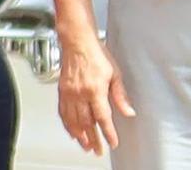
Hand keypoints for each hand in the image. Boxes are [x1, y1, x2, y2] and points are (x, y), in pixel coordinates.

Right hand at [57, 27, 133, 152]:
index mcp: (95, 90)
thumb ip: (120, 95)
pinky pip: (63, 111)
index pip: (102, 118)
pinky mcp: (62, 90)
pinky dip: (67, 123)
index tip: (112, 143)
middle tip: (97, 150)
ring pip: (73, 120)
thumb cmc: (96, 53)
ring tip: (85, 144)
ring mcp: (69, 93)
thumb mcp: (115, 74)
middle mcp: (80, 94)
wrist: (76, 41)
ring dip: (79, 135)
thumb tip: (128, 111)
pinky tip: (71, 130)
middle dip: (93, 139)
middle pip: (86, 123)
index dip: (108, 133)